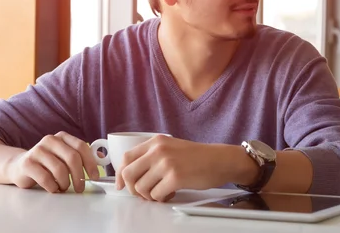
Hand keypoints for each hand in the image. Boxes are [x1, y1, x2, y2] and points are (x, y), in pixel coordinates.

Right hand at [4, 131, 99, 192]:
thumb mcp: (65, 156)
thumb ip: (81, 156)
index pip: (81, 147)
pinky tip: (54, 188)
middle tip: (81, 187)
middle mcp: (50, 140)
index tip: (95, 177)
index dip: (90, 163)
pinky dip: (53, 187)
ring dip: (65, 183)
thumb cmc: (47, 163)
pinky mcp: (27, 163)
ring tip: (64, 187)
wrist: (19, 166)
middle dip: (79, 176)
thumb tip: (101, 158)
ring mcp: (37, 150)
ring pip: (60, 169)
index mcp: (63, 137)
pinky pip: (45, 178)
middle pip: (72, 158)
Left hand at [115, 135, 245, 201]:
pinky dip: (161, 199)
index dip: (120, 174)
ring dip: (149, 195)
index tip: (121, 185)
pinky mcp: (175, 177)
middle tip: (144, 193)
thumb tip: (131, 175)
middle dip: (133, 189)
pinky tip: (171, 193)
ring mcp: (166, 163)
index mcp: (156, 141)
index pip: (126, 157)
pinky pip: (156, 195)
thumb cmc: (198, 157)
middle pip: (128, 174)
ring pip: (141, 188)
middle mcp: (158, 150)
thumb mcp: (171, 147)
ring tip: (162, 192)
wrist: (219, 160)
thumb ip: (152, 155)